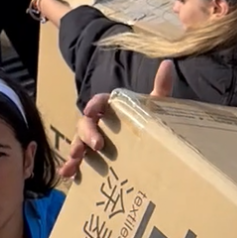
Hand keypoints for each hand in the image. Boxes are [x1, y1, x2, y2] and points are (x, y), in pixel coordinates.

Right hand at [57, 63, 174, 180]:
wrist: (151, 147)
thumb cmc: (148, 121)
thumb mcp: (155, 106)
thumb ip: (161, 86)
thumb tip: (168, 63)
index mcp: (112, 107)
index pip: (100, 101)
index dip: (94, 104)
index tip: (91, 111)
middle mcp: (99, 122)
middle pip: (86, 123)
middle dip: (88, 132)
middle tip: (98, 144)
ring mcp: (92, 141)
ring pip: (79, 141)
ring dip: (75, 148)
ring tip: (76, 159)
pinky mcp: (89, 158)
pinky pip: (76, 162)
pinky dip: (69, 167)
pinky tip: (67, 174)